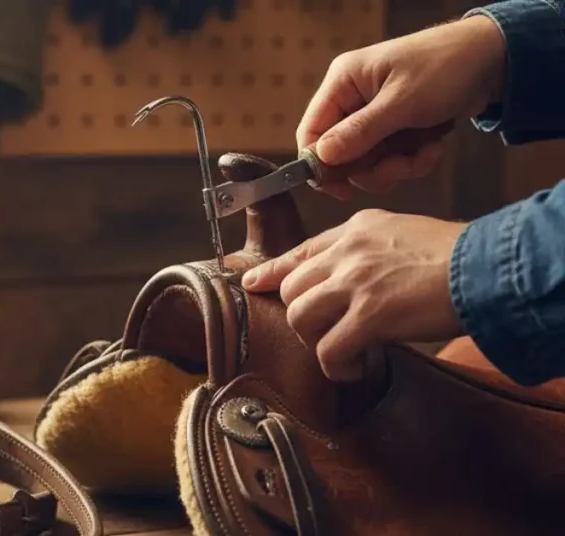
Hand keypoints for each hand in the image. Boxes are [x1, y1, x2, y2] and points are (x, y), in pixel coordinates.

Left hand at [241, 209, 465, 381]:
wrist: (487, 268)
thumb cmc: (456, 256)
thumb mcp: (402, 233)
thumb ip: (367, 250)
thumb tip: (349, 280)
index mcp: (355, 229)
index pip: (300, 252)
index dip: (273, 272)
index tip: (254, 284)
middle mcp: (348, 251)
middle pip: (293, 289)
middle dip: (303, 317)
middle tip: (327, 333)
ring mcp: (355, 282)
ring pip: (301, 317)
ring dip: (317, 343)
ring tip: (344, 353)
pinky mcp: (368, 315)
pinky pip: (328, 350)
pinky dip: (337, 368)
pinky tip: (355, 369)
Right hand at [299, 15, 505, 198]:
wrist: (492, 60)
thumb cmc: (444, 68)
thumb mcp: (402, 102)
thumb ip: (360, 132)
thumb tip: (320, 157)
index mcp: (343, 83)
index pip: (311, 131)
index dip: (320, 163)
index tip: (340, 188)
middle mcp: (352, 100)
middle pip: (339, 153)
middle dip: (371, 168)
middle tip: (396, 169)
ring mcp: (373, 116)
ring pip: (366, 162)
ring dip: (396, 167)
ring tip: (424, 153)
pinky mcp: (394, 129)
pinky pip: (390, 159)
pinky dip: (412, 161)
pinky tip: (433, 147)